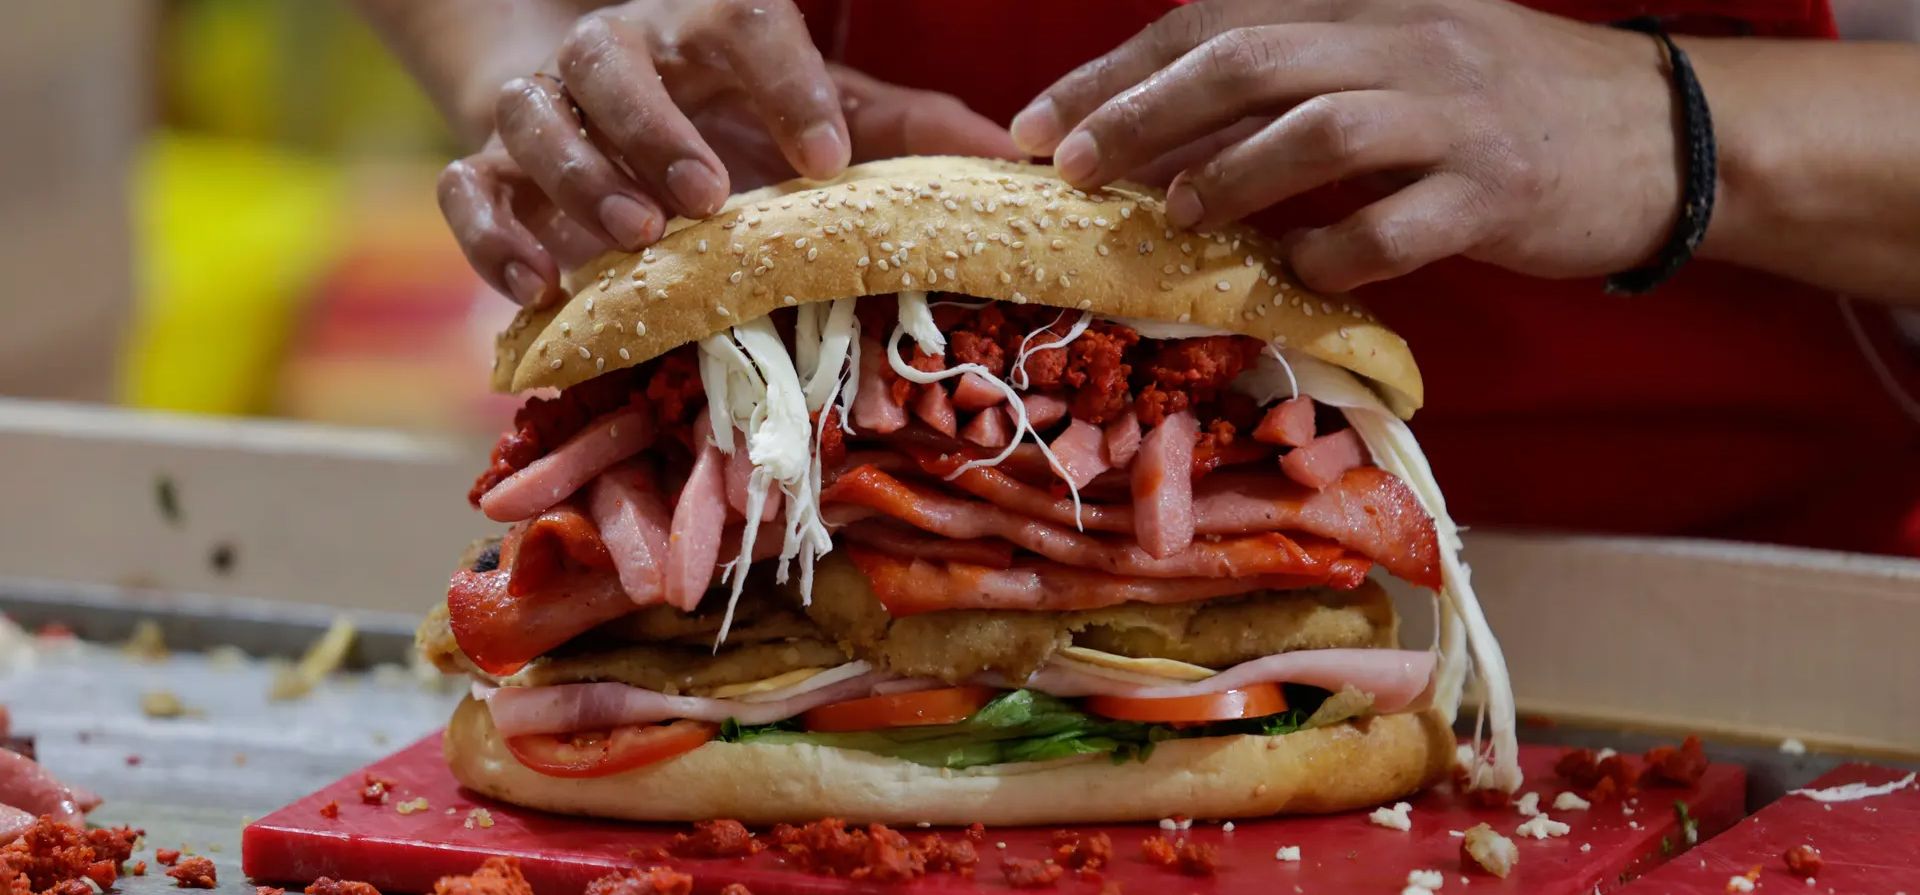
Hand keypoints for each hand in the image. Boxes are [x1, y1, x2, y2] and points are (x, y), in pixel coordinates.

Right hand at [436, 0, 1016, 306]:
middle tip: (707, 199)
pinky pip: (469, 189)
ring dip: (580, 175)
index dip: (785, 82)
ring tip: (635, 237)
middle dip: (657, 128)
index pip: (743, 24)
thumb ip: (905, 132)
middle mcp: (615, 53)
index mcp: (704, 28)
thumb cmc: (730, 114)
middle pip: (614, 60)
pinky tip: (538, 288)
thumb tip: (1013, 160)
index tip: (826, 157)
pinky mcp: (490, 169)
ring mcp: (542, 106)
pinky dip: (492, 237)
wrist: (595, 102)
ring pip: (535, 116)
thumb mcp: (818, 112)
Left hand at [1009, 0, 1679, 292]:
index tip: (1042, 125)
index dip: (1119, 70)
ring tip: (1175, 216)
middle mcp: (1406, 39)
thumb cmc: (1505, 104)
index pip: (1218, 17)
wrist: (1661, 132)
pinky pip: (1398, 224)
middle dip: (1143, 115)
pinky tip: (1298, 274)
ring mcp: (1457, 113)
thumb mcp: (1399, 56)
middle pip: (1249, 58)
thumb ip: (1295, 77)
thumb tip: (1163, 129)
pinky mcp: (1499, 191)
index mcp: (1368, 1)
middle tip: (1073, 171)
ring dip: (1230, 175)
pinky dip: (1335, 253)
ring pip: (1320, 129)